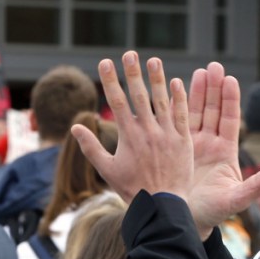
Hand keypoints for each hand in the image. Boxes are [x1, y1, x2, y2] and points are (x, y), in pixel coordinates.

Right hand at [73, 52, 191, 200]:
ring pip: (162, 101)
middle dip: (133, 72)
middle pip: (139, 95)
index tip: (106, 61)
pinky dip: (180, 98)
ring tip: (154, 60)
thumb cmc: (132, 189)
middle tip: (130, 53)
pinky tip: (177, 82)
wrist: (161, 205)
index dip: (111, 80)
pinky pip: (182, 115)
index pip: (117, 101)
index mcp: (128, 136)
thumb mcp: (107, 169)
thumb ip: (91, 147)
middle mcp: (148, 131)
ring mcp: (167, 135)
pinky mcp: (183, 141)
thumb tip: (75, 127)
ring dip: (158, 79)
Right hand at [187, 62, 259, 238]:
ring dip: (199, 91)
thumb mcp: (235, 199)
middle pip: (214, 111)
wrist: (185, 222)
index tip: (230, 79)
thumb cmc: (212, 214)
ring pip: (197, 113)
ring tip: (200, 70)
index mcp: (226, 153)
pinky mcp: (177, 148)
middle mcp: (211, 145)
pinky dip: (177, 106)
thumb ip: (256, 186)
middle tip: (215, 66)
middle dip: (215, 88)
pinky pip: (178, 123)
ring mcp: (194, 145)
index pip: (230, 120)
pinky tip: (174, 88)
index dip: (230, 100)